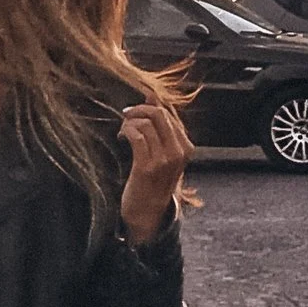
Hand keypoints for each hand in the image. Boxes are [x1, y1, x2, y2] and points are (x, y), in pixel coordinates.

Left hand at [118, 99, 190, 246]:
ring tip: (123, 131)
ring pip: (145, 124)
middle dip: (138, 111)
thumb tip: (151, 94)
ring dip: (129, 123)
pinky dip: (126, 132)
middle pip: (158, 114)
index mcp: (186, 147)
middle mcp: (179, 152)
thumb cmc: (153, 180)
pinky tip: (121, 137)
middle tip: (126, 117)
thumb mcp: (163, 152)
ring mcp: (164, 160)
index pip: (168, 114)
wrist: (147, 212)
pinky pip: (136, 136)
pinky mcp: (147, 167)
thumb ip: (160, 125)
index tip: (134, 113)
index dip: (148, 107)